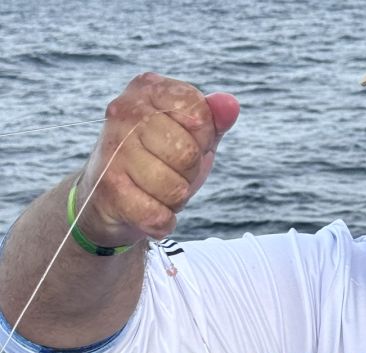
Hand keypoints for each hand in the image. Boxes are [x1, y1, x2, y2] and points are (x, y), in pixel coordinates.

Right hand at [75, 73, 239, 246]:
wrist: (107, 197)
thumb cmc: (156, 161)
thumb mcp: (190, 136)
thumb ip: (213, 121)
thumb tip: (230, 105)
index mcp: (148, 88)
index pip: (200, 114)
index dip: (202, 140)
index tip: (181, 143)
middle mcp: (124, 111)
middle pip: (188, 153)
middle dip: (188, 174)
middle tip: (168, 173)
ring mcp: (114, 148)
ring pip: (174, 188)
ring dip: (174, 200)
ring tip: (155, 191)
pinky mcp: (109, 187)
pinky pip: (158, 215)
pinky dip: (162, 222)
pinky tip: (149, 211)